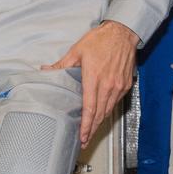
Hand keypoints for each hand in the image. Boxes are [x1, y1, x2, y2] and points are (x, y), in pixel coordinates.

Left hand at [42, 20, 138, 146]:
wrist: (123, 32)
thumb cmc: (101, 39)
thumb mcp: (77, 50)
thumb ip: (62, 64)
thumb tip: (46, 71)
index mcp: (94, 77)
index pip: (90, 108)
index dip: (86, 125)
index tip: (82, 136)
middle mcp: (108, 84)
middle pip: (100, 114)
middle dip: (92, 129)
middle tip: (84, 140)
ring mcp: (119, 85)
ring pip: (108, 109)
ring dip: (100, 122)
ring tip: (92, 131)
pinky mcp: (126, 84)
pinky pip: (116, 101)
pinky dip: (108, 109)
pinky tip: (103, 113)